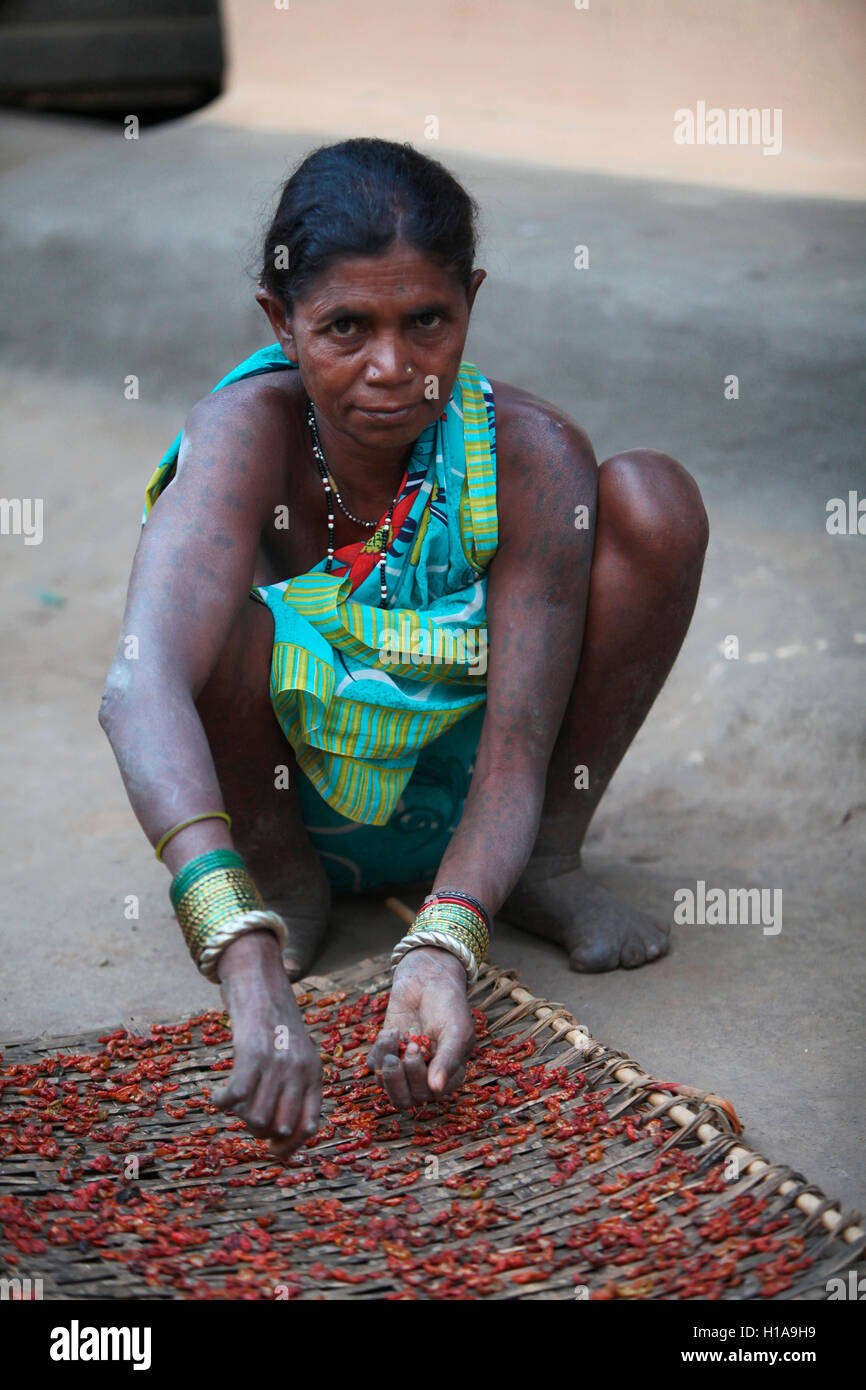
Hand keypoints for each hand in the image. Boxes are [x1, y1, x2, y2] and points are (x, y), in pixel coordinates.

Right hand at [213, 931, 321, 1158]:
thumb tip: (277, 1137)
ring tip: (233, 1099)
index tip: (270, 1148)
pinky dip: (221, 1102)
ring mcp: (277, 1062)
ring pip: (255, 1118)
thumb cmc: (274, 1025)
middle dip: (257, 1129)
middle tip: (245, 1111)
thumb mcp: (296, 1056)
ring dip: (238, 1116)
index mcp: (314, 1075)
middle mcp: (299, 1071)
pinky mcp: (251, 1052)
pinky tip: (217, 1094)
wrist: (260, 983)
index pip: (309, 1128)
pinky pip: (235, 1097)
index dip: (288, 1147)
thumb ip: (294, 1090)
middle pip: (278, 1127)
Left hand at [367, 947, 475, 1106]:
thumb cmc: (449, 1004)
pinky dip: (378, 1050)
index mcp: (449, 1075)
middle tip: (407, 1047)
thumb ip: (448, 1060)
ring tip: (395, 1035)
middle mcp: (426, 1076)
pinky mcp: (387, 1051)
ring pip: (386, 1086)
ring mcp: (404, 1065)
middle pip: (405, 1099)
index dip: (419, 1079)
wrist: (428, 977)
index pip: (429, 1095)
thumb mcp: (455, 1031)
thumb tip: (436, 1089)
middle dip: (399, 1077)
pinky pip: (374, 1065)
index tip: (417, 1048)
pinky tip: (391, 1031)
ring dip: (387, 1063)